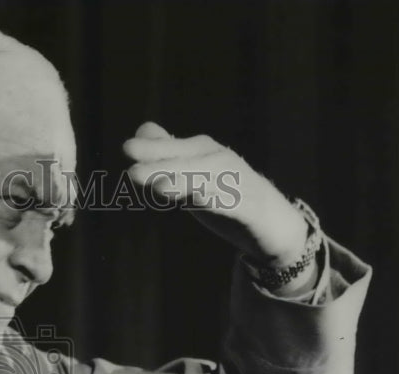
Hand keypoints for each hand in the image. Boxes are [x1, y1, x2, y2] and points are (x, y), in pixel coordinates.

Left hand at [123, 122, 307, 266]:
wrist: (271, 218)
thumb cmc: (225, 191)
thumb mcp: (193, 171)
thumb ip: (168, 153)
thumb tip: (141, 131)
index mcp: (203, 152)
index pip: (173, 147)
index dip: (152, 148)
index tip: (128, 149)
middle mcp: (218, 161)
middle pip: (185, 162)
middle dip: (161, 165)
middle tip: (133, 172)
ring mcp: (234, 182)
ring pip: (204, 181)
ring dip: (183, 182)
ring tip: (161, 187)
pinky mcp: (247, 206)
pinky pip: (230, 202)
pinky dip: (216, 200)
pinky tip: (200, 200)